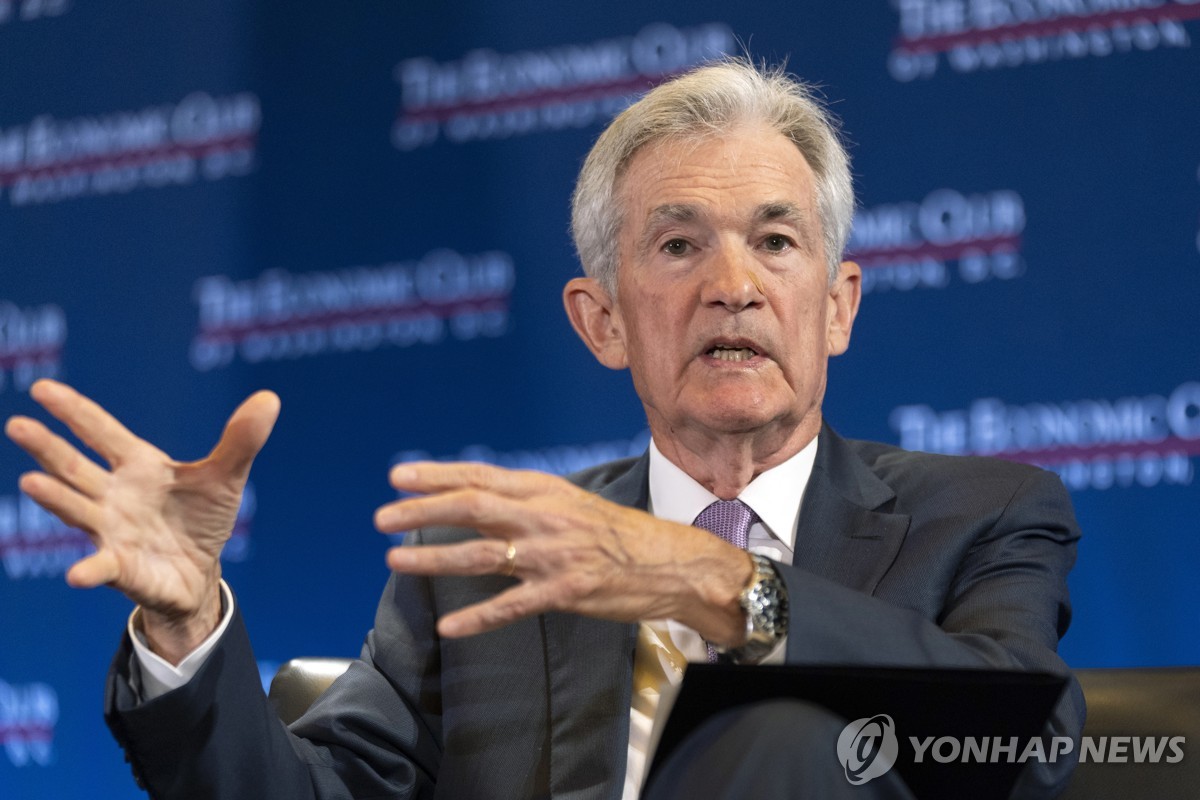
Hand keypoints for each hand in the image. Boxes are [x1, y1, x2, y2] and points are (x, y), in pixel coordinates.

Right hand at [5, 380, 278, 661]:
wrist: (199, 572)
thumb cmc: (202, 518)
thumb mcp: (226, 477)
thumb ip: (241, 440)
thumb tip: (270, 399)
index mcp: (137, 466)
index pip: (100, 431)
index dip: (74, 410)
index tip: (41, 388)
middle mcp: (113, 495)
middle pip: (74, 466)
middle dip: (47, 447)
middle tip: (17, 424)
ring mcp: (110, 530)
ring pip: (77, 509)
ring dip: (56, 498)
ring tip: (32, 482)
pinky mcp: (119, 566)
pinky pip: (100, 566)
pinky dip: (89, 569)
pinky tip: (78, 574)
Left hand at [375, 462, 752, 644]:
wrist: (672, 563)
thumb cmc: (620, 535)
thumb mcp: (573, 504)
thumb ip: (529, 503)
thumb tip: (482, 500)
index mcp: (546, 491)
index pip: (481, 477)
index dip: (437, 476)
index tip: (398, 476)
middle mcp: (545, 517)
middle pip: (472, 508)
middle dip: (423, 511)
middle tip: (383, 518)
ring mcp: (553, 555)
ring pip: (482, 555)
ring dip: (435, 557)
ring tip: (395, 560)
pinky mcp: (564, 592)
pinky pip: (512, 606)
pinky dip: (478, 618)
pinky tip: (449, 626)